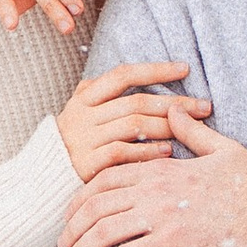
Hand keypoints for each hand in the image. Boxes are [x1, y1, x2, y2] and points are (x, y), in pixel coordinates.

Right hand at [56, 58, 208, 181]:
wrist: (41, 178)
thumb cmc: (71, 142)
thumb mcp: (80, 111)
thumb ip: (103, 93)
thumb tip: (141, 75)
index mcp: (84, 96)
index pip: (123, 75)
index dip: (155, 69)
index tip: (185, 68)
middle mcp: (83, 114)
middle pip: (136, 102)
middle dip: (175, 103)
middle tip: (205, 107)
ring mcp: (84, 139)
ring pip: (133, 126)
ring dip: (167, 126)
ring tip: (192, 128)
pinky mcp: (86, 164)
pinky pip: (123, 153)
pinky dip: (148, 151)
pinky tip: (168, 152)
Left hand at [61, 109, 246, 246]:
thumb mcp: (223, 149)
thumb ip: (192, 132)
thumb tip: (175, 112)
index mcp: (163, 168)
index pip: (107, 178)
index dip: (81, 196)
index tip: (71, 212)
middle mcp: (155, 190)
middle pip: (96, 205)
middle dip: (72, 225)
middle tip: (63, 242)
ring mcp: (162, 217)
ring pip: (104, 231)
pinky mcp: (173, 244)